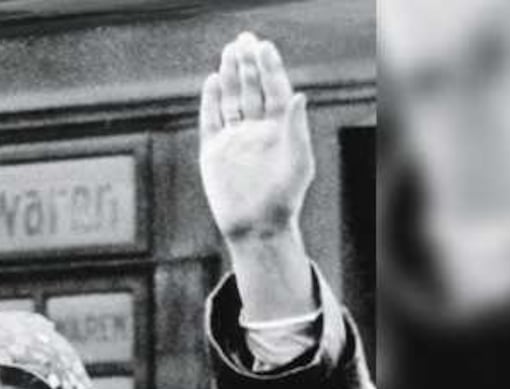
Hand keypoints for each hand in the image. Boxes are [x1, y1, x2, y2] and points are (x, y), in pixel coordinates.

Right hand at [199, 33, 315, 320]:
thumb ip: (297, 128)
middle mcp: (256, 130)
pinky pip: (210, 120)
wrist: (256, 228)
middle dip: (247, 64)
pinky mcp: (213, 152)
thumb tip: (299, 94)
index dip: (269, 68)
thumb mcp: (298, 163)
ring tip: (228, 52)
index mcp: (279, 129)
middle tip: (243, 39)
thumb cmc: (284, 199)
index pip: (274, 90)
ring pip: (230, 99)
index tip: (264, 46)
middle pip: (250, 89)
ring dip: (229, 76)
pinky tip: (211, 81)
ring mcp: (234, 139)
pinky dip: (210, 101)